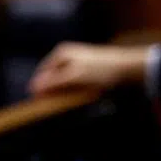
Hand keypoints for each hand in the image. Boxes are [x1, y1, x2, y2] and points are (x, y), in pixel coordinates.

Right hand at [28, 42, 150, 95]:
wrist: (127, 68)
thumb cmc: (101, 70)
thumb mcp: (74, 76)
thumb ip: (54, 81)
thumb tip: (33, 87)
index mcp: (60, 54)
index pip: (41, 74)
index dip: (40, 90)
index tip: (40, 105)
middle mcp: (66, 56)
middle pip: (51, 78)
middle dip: (52, 91)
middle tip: (54, 106)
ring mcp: (76, 62)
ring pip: (62, 81)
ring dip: (63, 92)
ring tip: (68, 102)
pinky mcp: (85, 70)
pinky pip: (73, 83)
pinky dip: (74, 91)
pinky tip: (79, 97)